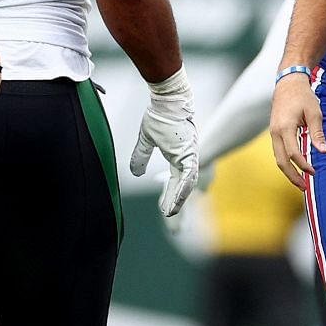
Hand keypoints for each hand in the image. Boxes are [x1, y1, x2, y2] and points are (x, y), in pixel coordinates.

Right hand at [130, 68, 198, 217]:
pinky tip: (177, 201)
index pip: (175, 183)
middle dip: (178, 207)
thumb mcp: (147, 139)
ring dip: (179, 201)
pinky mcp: (190, 153)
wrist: (168, 98)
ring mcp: (190, 157)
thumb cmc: (159, 114)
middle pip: (183, 189)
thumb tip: (135, 172)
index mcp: (178, 158)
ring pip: (187, 186)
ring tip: (171, 216)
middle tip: (174, 227)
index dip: (170, 197)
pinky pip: (188, 176)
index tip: (165, 212)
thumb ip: (141, 156)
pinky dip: (182, 189)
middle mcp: (186, 160)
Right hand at [270, 68, 325, 186]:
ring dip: (288, 171)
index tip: (313, 172)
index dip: (303, 165)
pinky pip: (278, 152)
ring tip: (300, 182)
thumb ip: (318, 133)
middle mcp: (275, 132)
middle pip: (281, 160)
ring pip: (278, 158)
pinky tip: (295, 168)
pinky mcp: (274, 132)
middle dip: (292, 176)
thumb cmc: (303, 96)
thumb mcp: (314, 113)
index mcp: (285, 127)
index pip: (293, 153)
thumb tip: (324, 152)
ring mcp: (272, 133)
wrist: (288, 83)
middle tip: (304, 188)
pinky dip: (285, 162)